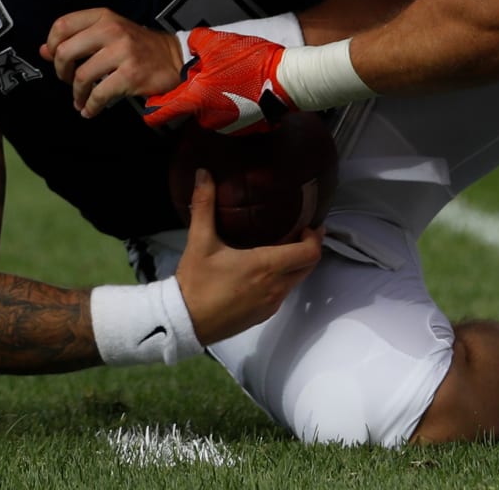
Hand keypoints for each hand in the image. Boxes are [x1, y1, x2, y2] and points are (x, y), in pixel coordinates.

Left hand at [42, 8, 183, 117]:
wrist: (175, 58)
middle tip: (68, 80)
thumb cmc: (139, 47)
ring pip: (81, 76)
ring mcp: (123, 52)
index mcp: (104, 17)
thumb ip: (77, 39)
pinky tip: (91, 109)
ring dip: (76, 94)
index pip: (62, 25)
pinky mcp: (131, 74)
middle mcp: (112, 30)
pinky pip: (99, 94)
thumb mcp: (109, 34)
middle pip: (65, 52)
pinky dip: (90, 106)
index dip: (51, 45)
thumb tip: (43, 51)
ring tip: (80, 99)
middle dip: (61, 72)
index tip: (56, 58)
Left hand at [143, 28, 294, 133]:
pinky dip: (235, 104)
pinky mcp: (244, 128)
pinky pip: (231, 115)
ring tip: (235, 79)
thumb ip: (197, 42)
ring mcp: (226, 125)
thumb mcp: (218, 42)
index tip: (153, 101)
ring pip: (211, 110)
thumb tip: (192, 45)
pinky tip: (247, 89)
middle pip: (190, 106)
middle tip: (213, 73)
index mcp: (195, 98)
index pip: (158, 115)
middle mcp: (207, 117)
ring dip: (217, 97)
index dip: (152, 108)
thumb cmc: (252, 63)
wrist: (287, 80)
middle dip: (197, 92)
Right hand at [175, 170, 323, 345]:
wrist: (182, 324)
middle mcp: (275, 287)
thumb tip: (204, 173)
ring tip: (283, 246)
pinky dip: (284, 280)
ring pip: (297, 281)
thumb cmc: (195, 283)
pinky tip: (267, 270)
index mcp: (266, 266)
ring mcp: (271, 304)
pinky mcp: (262, 316)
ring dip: (296, 264)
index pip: (309, 253)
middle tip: (300, 231)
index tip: (309, 224)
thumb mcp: (200, 242)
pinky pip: (283, 294)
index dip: (316, 237)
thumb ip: (204, 205)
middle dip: (309, 248)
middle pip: (308, 266)